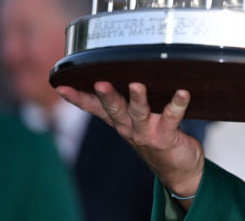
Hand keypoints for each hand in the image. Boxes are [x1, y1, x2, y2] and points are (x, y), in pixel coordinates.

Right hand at [55, 82, 204, 208]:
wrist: (180, 171)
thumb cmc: (159, 140)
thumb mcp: (137, 123)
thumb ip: (130, 104)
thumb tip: (126, 73)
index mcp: (120, 122)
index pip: (94, 108)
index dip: (78, 98)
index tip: (61, 86)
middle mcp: (129, 128)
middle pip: (114, 109)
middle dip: (106, 95)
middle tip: (99, 82)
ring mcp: (146, 134)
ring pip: (139, 113)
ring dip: (138, 98)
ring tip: (137, 85)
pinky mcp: (166, 137)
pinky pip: (172, 117)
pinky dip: (178, 104)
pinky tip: (183, 93)